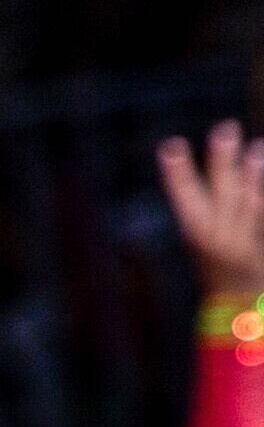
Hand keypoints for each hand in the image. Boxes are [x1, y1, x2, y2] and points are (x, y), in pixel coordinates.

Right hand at [165, 121, 263, 296]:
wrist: (238, 300)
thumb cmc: (220, 258)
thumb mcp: (208, 232)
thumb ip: (222, 201)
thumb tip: (243, 154)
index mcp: (198, 233)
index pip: (185, 198)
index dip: (177, 172)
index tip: (172, 145)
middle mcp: (219, 238)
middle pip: (222, 194)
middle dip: (222, 161)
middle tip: (225, 127)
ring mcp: (245, 245)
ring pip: (250, 206)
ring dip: (252, 176)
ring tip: (257, 147)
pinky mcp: (261, 252)